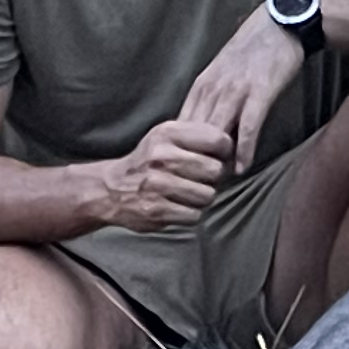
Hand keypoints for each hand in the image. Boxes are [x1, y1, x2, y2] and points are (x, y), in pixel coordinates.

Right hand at [80, 118, 230, 230]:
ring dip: (202, 198)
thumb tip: (236, 146)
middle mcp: (162, 156)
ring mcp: (158, 184)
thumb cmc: (149, 161)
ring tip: (188, 194)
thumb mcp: (167, 136)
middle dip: (213, 179)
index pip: (217, 139)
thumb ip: (198, 135)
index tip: (217, 157)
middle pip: (215, 171)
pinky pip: (194, 215)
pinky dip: (190, 214)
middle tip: (200, 179)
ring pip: (207, 196)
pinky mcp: (156, 210)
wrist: (112, 188)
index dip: (224, 151)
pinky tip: (178, 206)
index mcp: (167, 133)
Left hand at [178, 2, 309, 174]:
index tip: (179, 172)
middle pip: (195, 134)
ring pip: (216, 134)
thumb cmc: (253, 51)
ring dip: (215, 161)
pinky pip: (247, 127)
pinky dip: (244, 150)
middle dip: (193, 162)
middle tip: (195, 187)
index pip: (182, 126)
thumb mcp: (222, 73)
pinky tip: (241, 168)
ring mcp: (236, 92)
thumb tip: (206, 129)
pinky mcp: (259, 93)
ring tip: (215, 185)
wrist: (279, 24)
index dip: (179, 152)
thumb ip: (213, 100)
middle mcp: (213, 90)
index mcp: (202, 86)